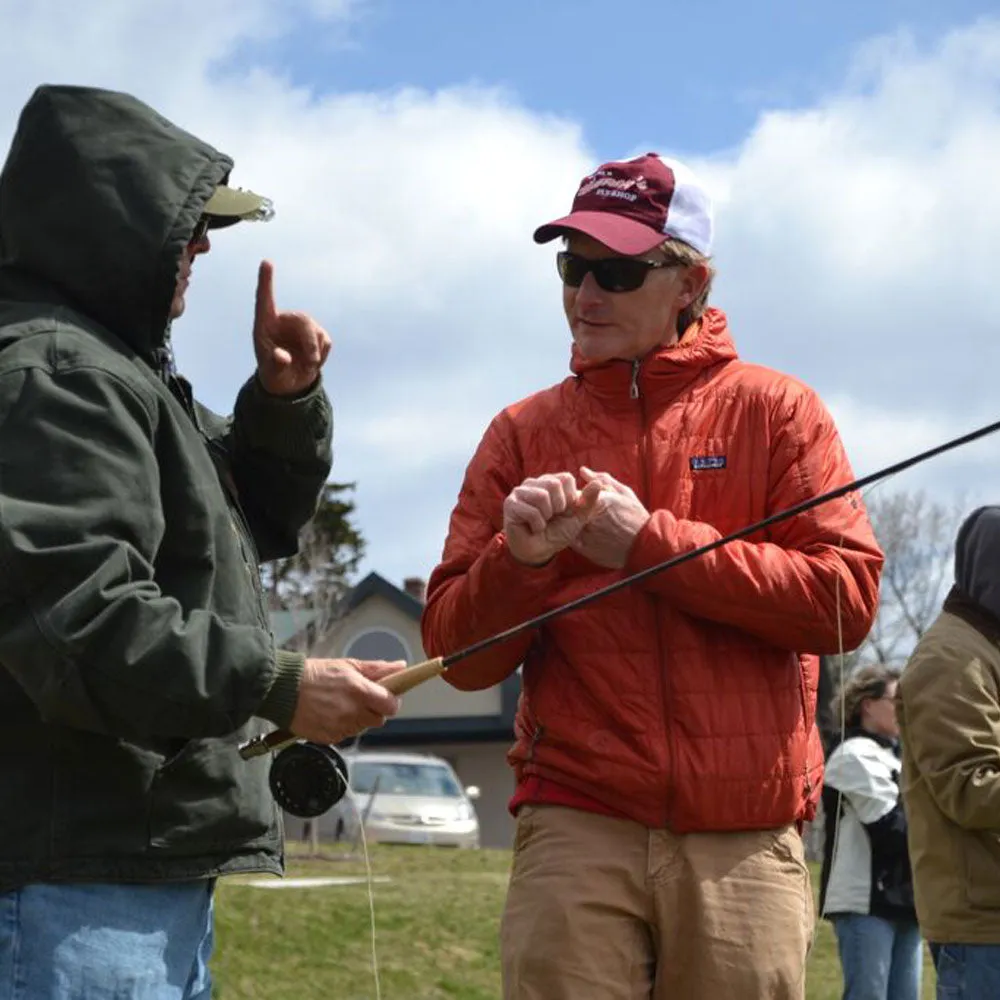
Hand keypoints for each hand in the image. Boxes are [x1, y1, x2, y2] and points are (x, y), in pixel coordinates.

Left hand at [253, 260, 331, 395]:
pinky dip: (322, 354)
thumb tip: (282, 357)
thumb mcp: (272, 374)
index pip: (264, 299)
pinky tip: (313, 363)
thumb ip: (276, 365)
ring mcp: (301, 326)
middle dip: (310, 342)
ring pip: (315, 331)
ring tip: (308, 367)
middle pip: (302, 321)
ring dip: (315, 352)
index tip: (266, 262)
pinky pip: (325, 340)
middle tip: (311, 363)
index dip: (265, 281)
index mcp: (265, 324)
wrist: (290, 382)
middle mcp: (283, 320)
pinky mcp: (316, 333)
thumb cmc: (274, 374)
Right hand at [288, 658, 404, 743]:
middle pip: (378, 720)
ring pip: (361, 728)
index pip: (391, 706)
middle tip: (361, 699)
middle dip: (374, 710)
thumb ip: (377, 669)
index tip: (386, 696)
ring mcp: (340, 727)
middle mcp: (353, 712)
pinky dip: (341, 727)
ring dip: (357, 719)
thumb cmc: (315, 674)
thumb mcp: (348, 665)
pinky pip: (344, 735)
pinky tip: (330, 714)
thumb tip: (400, 666)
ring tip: (340, 704)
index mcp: (360, 692)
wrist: (284, 689)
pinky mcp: (329, 738)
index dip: (391, 701)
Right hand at [503, 472, 602, 566]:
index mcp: (550, 482)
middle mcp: (533, 483)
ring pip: (541, 496)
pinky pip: (531, 512)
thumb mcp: (577, 517)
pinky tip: (533, 528)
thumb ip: (587, 500)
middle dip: (558, 507)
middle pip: (553, 484)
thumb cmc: (557, 532)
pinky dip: (537, 525)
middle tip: (552, 518)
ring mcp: (520, 492)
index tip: (563, 511)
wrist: (540, 551)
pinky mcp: (510, 504)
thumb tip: (598, 483)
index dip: (569, 498)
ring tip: (542, 523)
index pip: (566, 478)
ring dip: (546, 517)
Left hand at [570, 467, 649, 568]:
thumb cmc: (636, 517)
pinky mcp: (584, 549)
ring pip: (567, 524)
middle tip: (586, 513)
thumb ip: (601, 479)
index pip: (572, 494)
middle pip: (567, 509)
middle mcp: (588, 516)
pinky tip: (586, 535)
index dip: (575, 497)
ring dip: (570, 523)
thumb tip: (582, 471)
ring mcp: (585, 533)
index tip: (582, 500)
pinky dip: (573, 536)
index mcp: (597, 500)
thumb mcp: (624, 493)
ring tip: (589, 525)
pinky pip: (570, 540)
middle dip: (571, 509)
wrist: (645, 546)